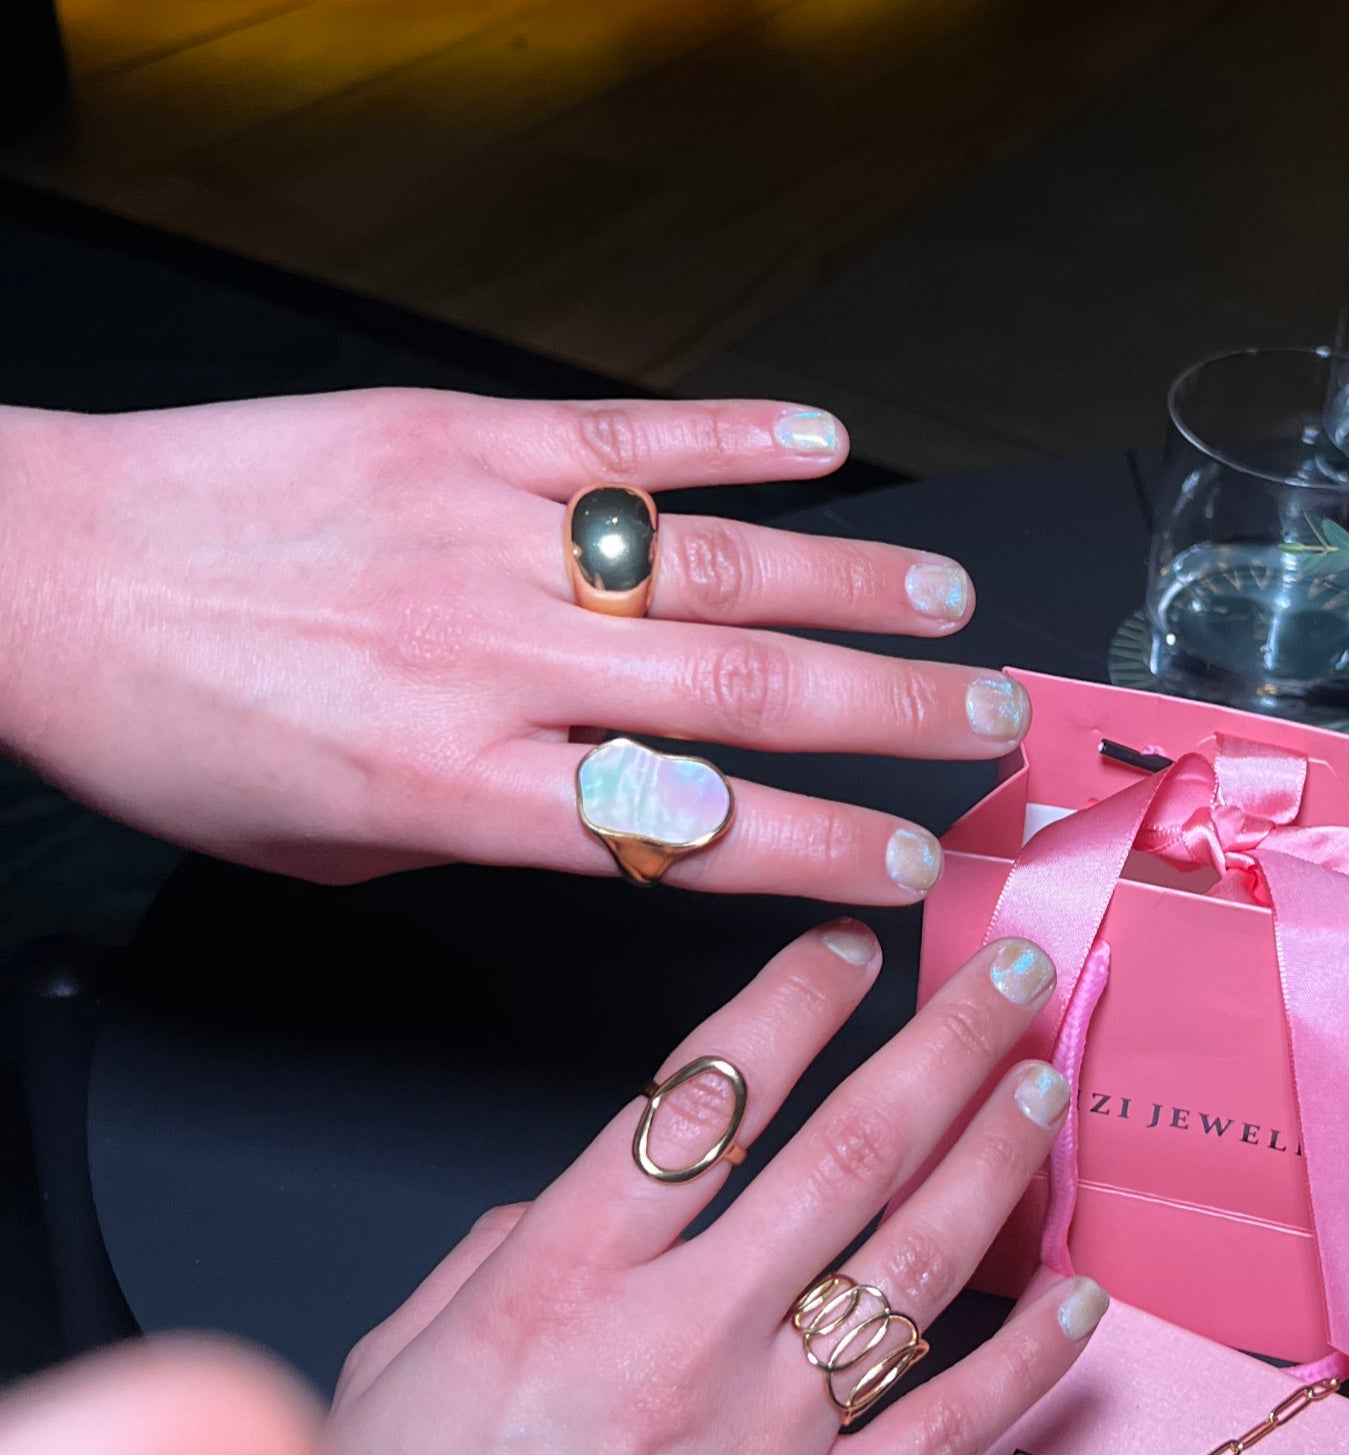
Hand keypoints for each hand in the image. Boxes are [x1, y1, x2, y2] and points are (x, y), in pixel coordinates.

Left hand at [0, 392, 1026, 896]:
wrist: (37, 572)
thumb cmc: (174, 727)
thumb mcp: (328, 850)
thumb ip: (479, 833)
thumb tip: (595, 813)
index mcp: (461, 787)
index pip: (693, 829)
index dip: (826, 848)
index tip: (918, 860)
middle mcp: (496, 663)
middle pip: (743, 697)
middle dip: (894, 716)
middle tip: (992, 724)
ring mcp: (486, 534)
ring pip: (712, 565)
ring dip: (854, 586)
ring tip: (955, 603)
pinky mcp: (457, 437)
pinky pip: (623, 437)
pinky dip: (736, 437)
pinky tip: (826, 441)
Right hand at [207, 923, 1107, 1454]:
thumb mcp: (403, 1359)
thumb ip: (509, 1247)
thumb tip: (591, 1190)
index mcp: (563, 1278)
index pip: (708, 1095)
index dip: (795, 1002)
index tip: (853, 948)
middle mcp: (681, 1338)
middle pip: (850, 1150)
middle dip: (946, 1042)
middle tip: (1013, 971)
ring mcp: (765, 1440)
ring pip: (918, 1262)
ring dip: (997, 1159)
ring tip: (1047, 1083)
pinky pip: (952, 1428)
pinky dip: (1028, 1356)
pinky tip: (1077, 1294)